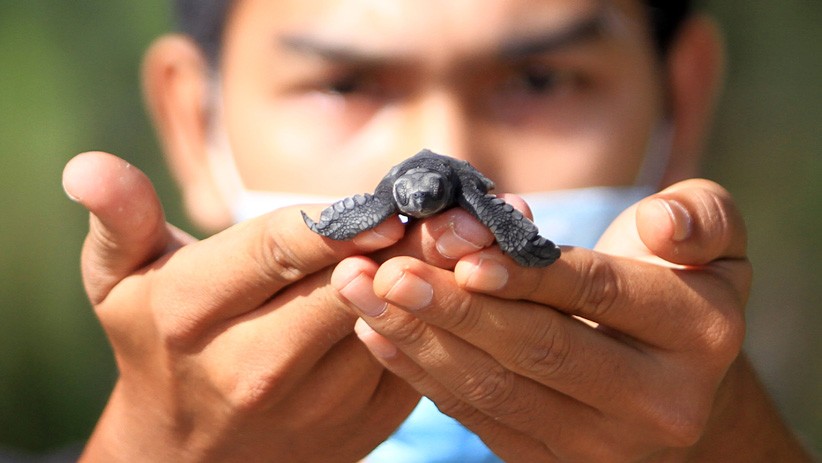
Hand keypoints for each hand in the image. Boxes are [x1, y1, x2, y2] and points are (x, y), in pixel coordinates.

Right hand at [63, 152, 419, 461]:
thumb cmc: (159, 343)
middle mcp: (253, 366)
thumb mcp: (121, 281)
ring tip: (456, 241)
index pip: (277, 251)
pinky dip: (433, 323)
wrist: (190, 451)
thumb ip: (119, 220)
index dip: (336, 222)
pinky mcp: (360, 425)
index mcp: (193, 314)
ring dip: (425, 281)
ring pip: (387, 328)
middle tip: (442, 212)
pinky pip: (411, 363)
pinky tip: (447, 288)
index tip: (386, 200)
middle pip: (343, 290)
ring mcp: (312, 405)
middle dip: (398, 245)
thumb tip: (88, 167)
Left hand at [330, 180, 799, 460]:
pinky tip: (379, 333)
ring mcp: (603, 445)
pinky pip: (477, 419)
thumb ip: (700, 218)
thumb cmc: (681, 286)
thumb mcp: (713, 240)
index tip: (459, 253)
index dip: (527, 274)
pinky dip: (423, 374)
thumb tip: (662, 226)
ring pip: (497, 391)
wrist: (678, 378)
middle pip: (540, 351)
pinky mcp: (554, 462)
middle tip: (387, 272)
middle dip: (454, 310)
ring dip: (420, 340)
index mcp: (698, 334)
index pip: (601, 294)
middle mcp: (657, 402)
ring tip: (363, 294)